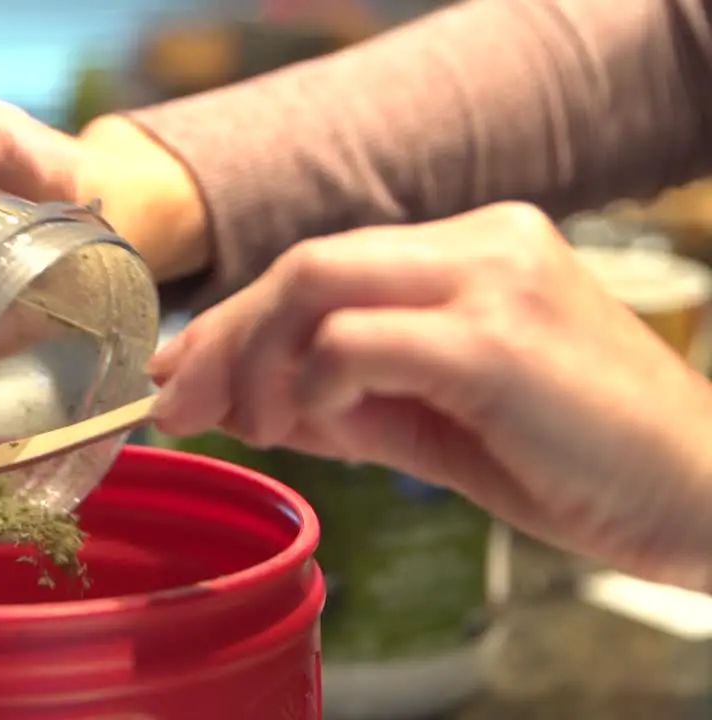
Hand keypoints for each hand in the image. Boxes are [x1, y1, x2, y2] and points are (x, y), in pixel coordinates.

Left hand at [148, 202, 711, 591]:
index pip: (322, 264)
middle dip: (223, 337)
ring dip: (256, 362)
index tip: (181, 373)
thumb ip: (343, 400)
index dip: (236, 317)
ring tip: (252, 426)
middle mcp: (482, 240)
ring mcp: (492, 279)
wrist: (701, 498)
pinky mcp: (498, 338)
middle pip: (305, 262)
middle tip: (180, 406)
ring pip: (316, 283)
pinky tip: (319, 426)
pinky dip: (312, 387)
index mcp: (472, 246)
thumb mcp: (432, 423)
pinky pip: (356, 342)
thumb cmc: (571, 461)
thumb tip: (244, 399)